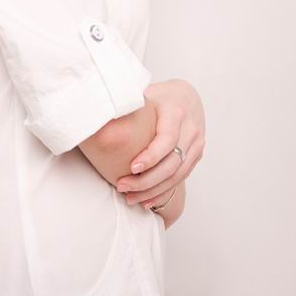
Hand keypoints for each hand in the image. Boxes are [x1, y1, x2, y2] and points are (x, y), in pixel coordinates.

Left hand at [114, 79, 205, 208]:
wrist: (186, 97)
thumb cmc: (159, 97)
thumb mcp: (145, 95)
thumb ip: (127, 105)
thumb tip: (99, 114)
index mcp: (175, 112)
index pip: (167, 139)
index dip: (150, 156)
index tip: (132, 167)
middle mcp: (190, 129)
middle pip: (171, 163)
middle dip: (146, 180)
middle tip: (122, 186)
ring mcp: (196, 143)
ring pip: (177, 175)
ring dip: (153, 190)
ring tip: (130, 197)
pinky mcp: (196, 154)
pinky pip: (181, 178)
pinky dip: (163, 191)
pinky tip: (146, 200)